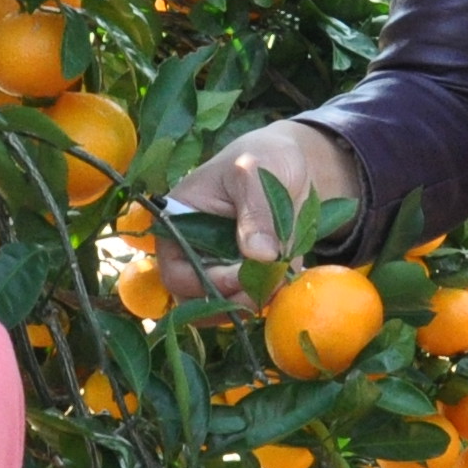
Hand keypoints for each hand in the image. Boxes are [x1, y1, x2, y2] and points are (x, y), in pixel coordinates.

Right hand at [159, 120, 364, 303]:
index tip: (244, 274)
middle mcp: (192, 253)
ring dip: (254, 302)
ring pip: (225, 309)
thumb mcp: (256, 173)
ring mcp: (219, 268)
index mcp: (178, 225)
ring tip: (281, 281)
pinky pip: (254, 302)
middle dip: (232, 302)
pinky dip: (272, 299)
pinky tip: (289, 281)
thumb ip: (256, 211)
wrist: (287, 164)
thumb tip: (260, 255)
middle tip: (267, 288)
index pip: (177, 274)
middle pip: (198, 301)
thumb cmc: (262, 158)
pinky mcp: (247, 278)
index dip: (208, 283)